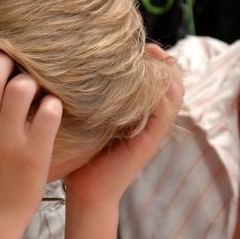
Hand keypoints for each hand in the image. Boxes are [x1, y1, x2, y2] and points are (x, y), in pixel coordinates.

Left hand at [64, 44, 182, 206]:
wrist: (86, 195)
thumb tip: (67, 68)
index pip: (155, 80)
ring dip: (166, 74)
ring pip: (172, 95)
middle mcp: (148, 120)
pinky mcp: (150, 142)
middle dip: (161, 61)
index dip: (152, 60)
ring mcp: (152, 132)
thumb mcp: (85, 121)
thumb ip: (87, 100)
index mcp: (136, 114)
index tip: (136, 43)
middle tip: (147, 45)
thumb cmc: (80, 158)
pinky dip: (162, 95)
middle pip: (170, 82)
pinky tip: (149, 80)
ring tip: (152, 55)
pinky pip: (164, 113)